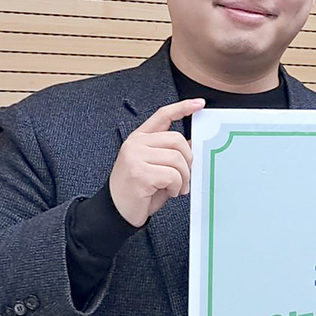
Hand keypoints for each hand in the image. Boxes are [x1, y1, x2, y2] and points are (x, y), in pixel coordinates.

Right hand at [108, 98, 204, 226]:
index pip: (163, 115)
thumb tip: (193, 143)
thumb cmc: (138, 191)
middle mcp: (135, 144)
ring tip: (177, 188)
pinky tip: (168, 192)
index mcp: (140, 138)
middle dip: (188, 161)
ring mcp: (135, 157)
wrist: (116, 211)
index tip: (199, 104)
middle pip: (177, 140)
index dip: (183, 108)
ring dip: (183, 178)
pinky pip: (172, 176)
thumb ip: (171, 152)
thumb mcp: (156, 167)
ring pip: (177, 159)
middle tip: (185, 177)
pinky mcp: (139, 173)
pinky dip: (176, 187)